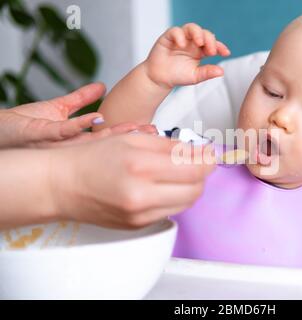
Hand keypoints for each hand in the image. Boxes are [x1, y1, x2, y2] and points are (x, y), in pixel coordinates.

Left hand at [0, 83, 137, 147]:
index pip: (110, 136)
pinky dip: (81, 124)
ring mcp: (59, 143)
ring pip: (92, 141)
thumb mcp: (57, 109)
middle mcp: (72, 146)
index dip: (131, 133)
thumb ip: (80, 99)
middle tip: (153, 134)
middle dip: (133, 138)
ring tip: (136, 128)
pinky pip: (66, 130)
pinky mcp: (44, 134)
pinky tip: (98, 118)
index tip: (150, 130)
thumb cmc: (19, 127)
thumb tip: (100, 87)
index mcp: (77, 140)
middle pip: (108, 143)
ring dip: (115, 135)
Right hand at [50, 133, 215, 228]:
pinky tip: (162, 186)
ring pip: (186, 203)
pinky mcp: (137, 226)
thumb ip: (169, 145)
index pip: (195, 169)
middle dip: (202, 174)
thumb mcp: (131, 139)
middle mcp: (142, 196)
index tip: (209, 152)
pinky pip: (170, 212)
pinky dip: (174, 198)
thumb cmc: (91, 158)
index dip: (208, 159)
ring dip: (191, 187)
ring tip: (178, 173)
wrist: (62, 185)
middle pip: (196, 189)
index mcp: (141, 167)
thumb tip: (198, 150)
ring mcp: (140, 215)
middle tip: (195, 161)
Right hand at [145, 23, 230, 88]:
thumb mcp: (195, 76)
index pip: (212, 44)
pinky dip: (179, 35)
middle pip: (204, 34)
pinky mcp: (169, 37)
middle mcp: (192, 42)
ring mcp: (181, 38)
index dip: (220, 47)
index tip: (226, 53)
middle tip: (211, 50)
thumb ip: (207, 73)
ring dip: (197, 33)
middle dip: (209, 40)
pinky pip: (175, 31)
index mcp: (200, 51)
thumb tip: (221, 71)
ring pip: (191, 27)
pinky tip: (182, 44)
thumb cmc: (178, 76)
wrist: (160, 79)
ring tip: (199, 42)